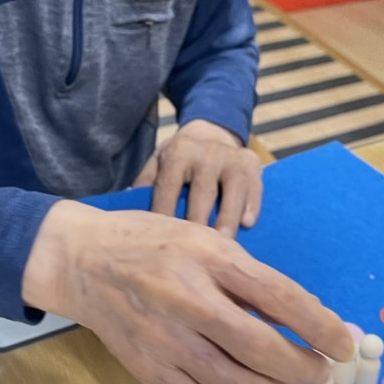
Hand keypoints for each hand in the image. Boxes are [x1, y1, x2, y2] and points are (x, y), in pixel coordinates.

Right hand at [21, 200, 353, 383]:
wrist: (82, 262)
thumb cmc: (149, 244)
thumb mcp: (203, 239)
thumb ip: (245, 276)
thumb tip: (297, 317)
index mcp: (208, 259)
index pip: (279, 297)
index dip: (319, 326)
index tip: (344, 345)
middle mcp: (188, 300)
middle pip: (261, 349)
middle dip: (302, 367)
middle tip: (319, 369)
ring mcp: (166, 340)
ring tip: (284, 381)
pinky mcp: (150, 369)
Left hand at [132, 119, 261, 238]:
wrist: (212, 129)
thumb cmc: (181, 157)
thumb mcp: (158, 161)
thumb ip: (145, 183)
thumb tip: (130, 213)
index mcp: (178, 153)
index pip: (168, 189)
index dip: (165, 216)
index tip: (163, 243)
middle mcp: (206, 153)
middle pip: (202, 192)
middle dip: (198, 222)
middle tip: (195, 253)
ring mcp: (231, 157)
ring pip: (232, 190)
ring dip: (228, 218)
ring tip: (224, 244)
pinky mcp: (252, 162)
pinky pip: (254, 186)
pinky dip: (252, 204)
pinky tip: (248, 223)